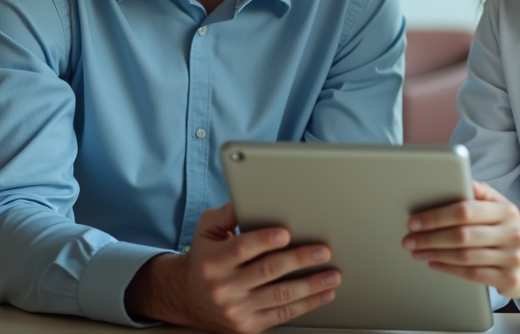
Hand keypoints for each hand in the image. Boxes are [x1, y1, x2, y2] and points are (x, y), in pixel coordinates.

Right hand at [125, 203, 339, 332]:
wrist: (187, 298)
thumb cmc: (204, 258)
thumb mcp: (207, 230)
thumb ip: (227, 213)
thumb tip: (249, 198)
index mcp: (214, 261)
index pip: (242, 249)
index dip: (264, 240)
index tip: (286, 233)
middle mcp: (224, 287)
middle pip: (267, 271)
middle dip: (299, 260)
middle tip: (323, 251)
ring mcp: (237, 309)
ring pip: (280, 296)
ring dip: (311, 285)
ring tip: (332, 274)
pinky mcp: (248, 326)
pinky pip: (282, 315)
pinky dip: (307, 304)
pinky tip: (323, 294)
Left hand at [402, 181, 519, 300]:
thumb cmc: (508, 229)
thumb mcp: (500, 206)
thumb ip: (479, 193)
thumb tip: (454, 178)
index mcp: (505, 210)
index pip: (466, 210)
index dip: (437, 216)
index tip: (415, 221)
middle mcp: (512, 233)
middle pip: (463, 235)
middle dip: (430, 237)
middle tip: (409, 239)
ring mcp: (512, 258)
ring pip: (465, 257)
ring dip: (435, 254)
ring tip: (416, 251)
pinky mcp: (509, 279)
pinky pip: (472, 274)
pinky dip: (448, 269)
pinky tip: (434, 263)